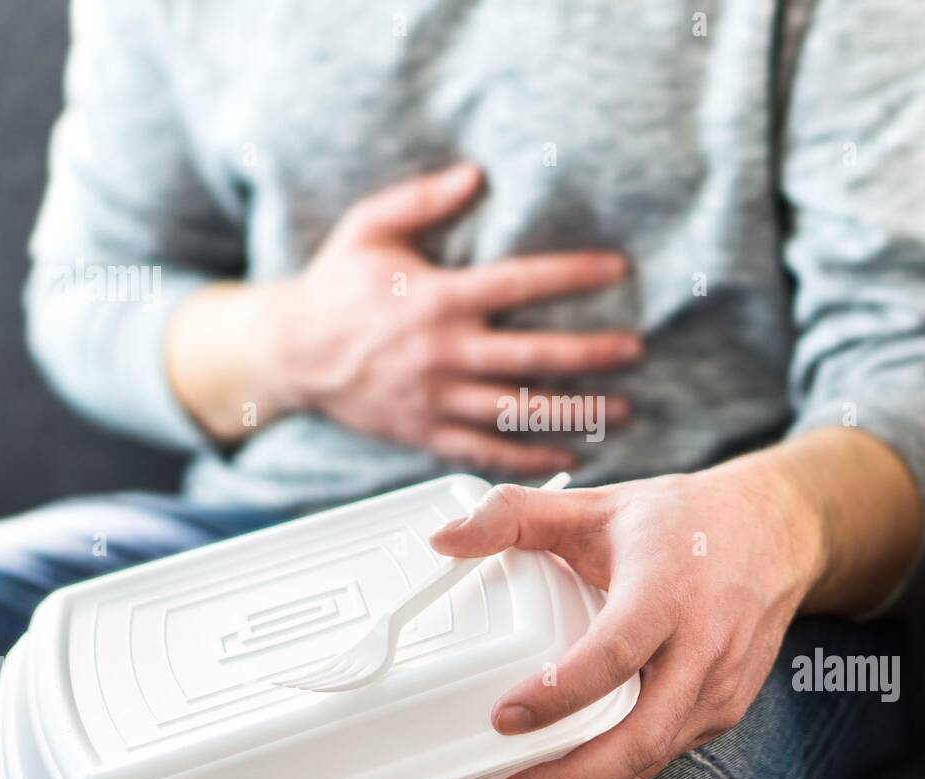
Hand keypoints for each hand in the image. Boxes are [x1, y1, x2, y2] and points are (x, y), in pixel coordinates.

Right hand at [220, 162, 637, 471]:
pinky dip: (530, 458)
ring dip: (576, 413)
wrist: (289, 354)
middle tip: (635, 351)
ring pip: (518, 413)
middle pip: (532, 357)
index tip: (617, 270)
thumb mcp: (369, 228)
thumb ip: (421, 199)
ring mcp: (435, 399)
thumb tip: (475, 174)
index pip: (519, 284)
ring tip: (623, 410)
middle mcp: (442, 353)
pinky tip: (570, 453)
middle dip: (592, 355)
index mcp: (437, 299)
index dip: (573, 276)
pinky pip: (487, 452)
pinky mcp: (426, 434)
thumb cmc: (335, 287)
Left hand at [428, 450, 829, 778]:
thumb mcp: (597, 505)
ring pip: (655, 755)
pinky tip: (580, 769)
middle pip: (642, 734)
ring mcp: (720, 683)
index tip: (505, 716)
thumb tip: (444, 539)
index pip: (612, 654)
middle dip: (574, 777)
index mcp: (665, 589)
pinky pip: (669, 751)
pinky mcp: (727, 707)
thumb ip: (515, 516)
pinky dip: (623, 769)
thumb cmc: (682, 522)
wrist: (775, 532)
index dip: (558, 693)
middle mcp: (702, 644)